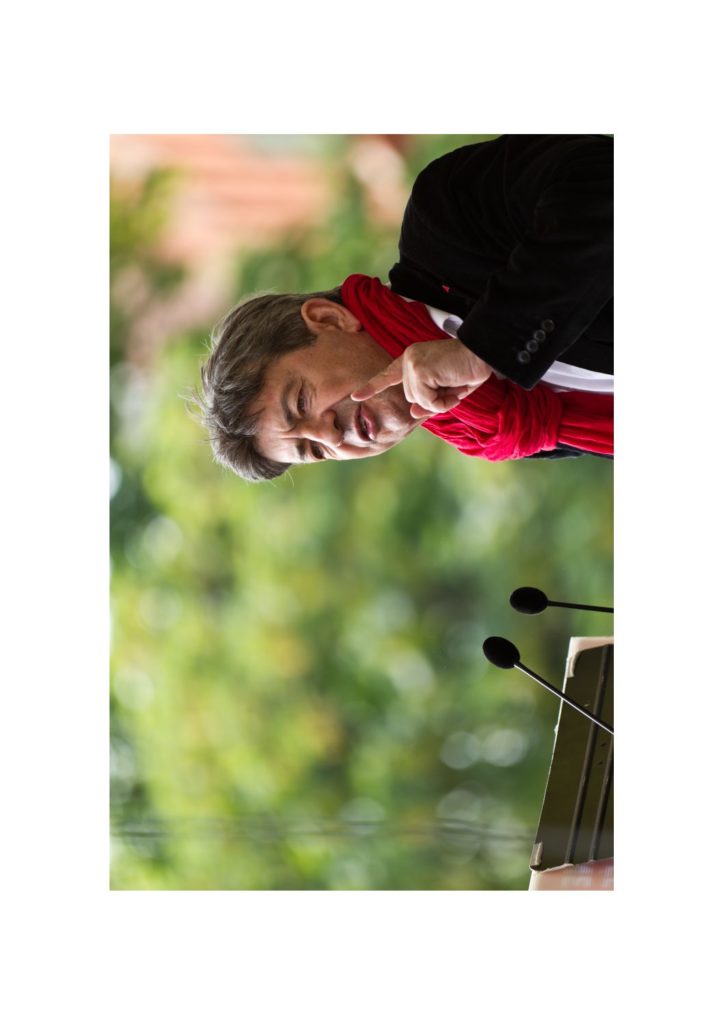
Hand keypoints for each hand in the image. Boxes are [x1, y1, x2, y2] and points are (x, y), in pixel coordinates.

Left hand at [351, 339, 492, 417]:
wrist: (482, 353)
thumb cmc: (468, 369)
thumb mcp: (446, 390)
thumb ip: (429, 401)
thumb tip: (413, 412)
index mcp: (413, 359)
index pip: (389, 375)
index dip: (373, 386)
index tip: (356, 396)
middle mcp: (409, 358)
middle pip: (411, 397)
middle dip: (434, 399)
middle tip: (454, 387)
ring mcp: (412, 363)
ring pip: (418, 400)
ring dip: (440, 400)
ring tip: (456, 384)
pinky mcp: (419, 370)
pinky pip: (427, 401)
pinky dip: (442, 401)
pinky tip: (454, 386)